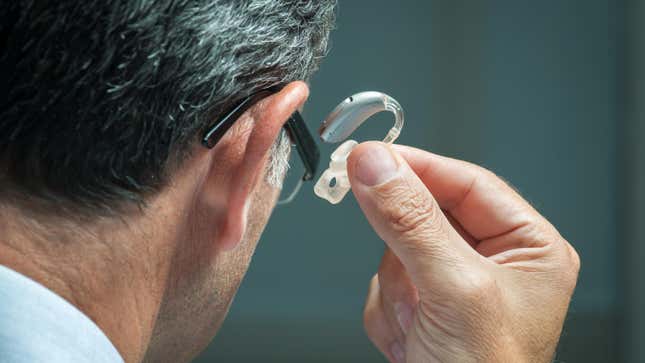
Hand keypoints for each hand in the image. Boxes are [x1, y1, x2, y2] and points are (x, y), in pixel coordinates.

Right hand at [347, 142, 579, 362]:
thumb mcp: (455, 291)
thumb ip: (412, 222)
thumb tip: (375, 165)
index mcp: (528, 247)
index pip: (466, 182)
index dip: (417, 167)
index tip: (369, 158)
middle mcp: (493, 261)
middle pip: (424, 215)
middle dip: (406, 253)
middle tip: (406, 275)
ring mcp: (453, 284)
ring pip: (395, 251)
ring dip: (398, 291)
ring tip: (420, 327)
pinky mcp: (424, 306)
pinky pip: (384, 284)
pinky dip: (389, 314)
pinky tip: (412, 340)